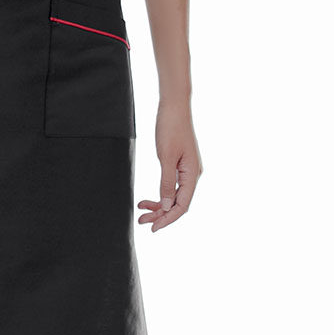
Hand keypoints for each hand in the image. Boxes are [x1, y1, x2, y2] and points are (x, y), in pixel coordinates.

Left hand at [137, 97, 202, 231]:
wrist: (174, 107)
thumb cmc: (171, 128)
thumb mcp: (166, 157)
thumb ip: (166, 182)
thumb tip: (165, 206)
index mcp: (192, 174)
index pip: (182, 206)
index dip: (168, 219)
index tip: (153, 228)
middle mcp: (192, 175)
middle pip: (178, 203)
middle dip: (160, 214)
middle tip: (141, 221)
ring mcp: (187, 170)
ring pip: (173, 195)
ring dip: (159, 205)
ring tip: (141, 210)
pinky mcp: (180, 164)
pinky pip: (171, 185)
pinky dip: (160, 193)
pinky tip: (147, 198)